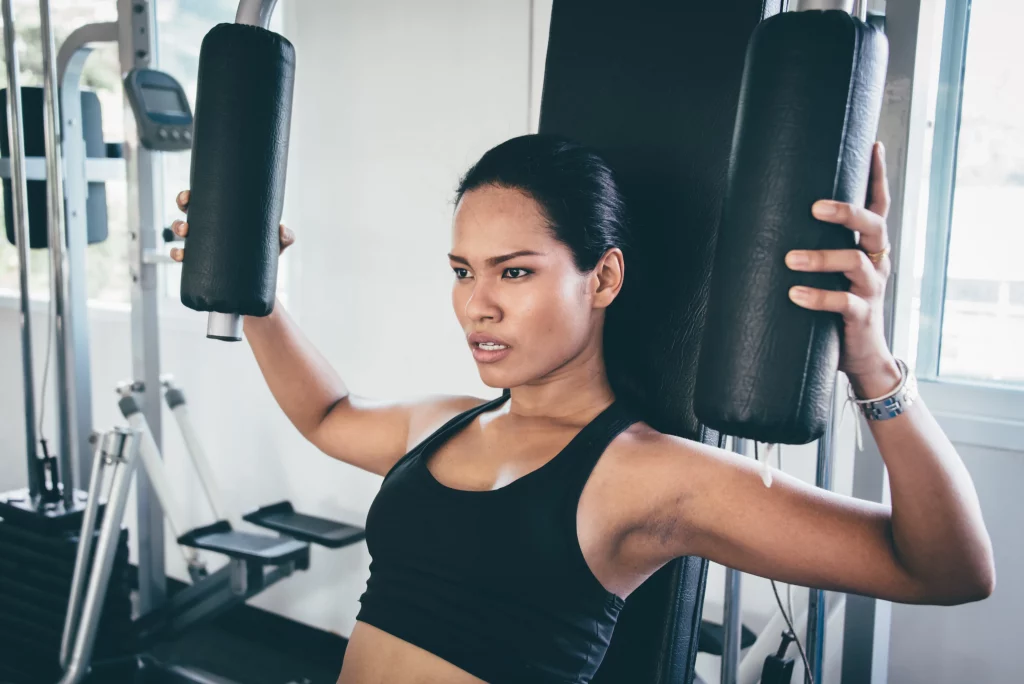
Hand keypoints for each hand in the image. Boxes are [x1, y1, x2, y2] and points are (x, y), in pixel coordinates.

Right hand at [168, 190, 295, 261]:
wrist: (261, 282)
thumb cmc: (267, 255)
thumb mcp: (277, 243)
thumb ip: (286, 236)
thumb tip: (281, 229)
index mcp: (223, 217)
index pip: (203, 201)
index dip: (189, 196)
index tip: (188, 196)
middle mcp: (210, 229)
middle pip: (188, 213)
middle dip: (181, 209)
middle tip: (187, 215)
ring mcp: (204, 247)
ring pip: (182, 234)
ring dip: (177, 230)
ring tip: (185, 234)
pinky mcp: (202, 265)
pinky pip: (184, 257)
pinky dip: (177, 254)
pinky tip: (179, 255)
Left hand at [784, 142, 900, 398]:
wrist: (862, 358)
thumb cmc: (836, 308)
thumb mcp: (830, 274)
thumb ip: (813, 248)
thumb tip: (762, 220)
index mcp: (869, 247)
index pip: (879, 205)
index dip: (878, 176)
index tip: (874, 145)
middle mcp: (876, 262)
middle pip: (873, 224)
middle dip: (846, 211)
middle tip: (815, 207)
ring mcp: (871, 289)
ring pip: (855, 261)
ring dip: (821, 257)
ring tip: (790, 259)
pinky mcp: (861, 317)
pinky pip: (845, 303)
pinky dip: (819, 296)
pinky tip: (795, 294)